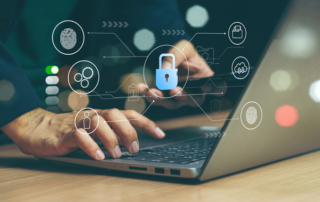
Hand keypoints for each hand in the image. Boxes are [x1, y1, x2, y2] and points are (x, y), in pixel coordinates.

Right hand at [1, 108, 164, 159]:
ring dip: (111, 139)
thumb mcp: (94, 132)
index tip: (160, 133)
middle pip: (115, 115)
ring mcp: (79, 123)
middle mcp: (93, 116)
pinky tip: (98, 157)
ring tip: (117, 155)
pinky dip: (91, 146)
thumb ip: (111, 134)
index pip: (128, 114)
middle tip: (134, 148)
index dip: (145, 122)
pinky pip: (80, 136)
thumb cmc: (70, 131)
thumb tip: (132, 145)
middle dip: (129, 131)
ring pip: (98, 122)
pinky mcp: (65, 133)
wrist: (38, 129)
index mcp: (102, 115)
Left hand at [138, 40, 214, 108]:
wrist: (174, 58)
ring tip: (152, 91)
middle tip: (174, 90)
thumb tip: (166, 70)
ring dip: (162, 99)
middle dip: (182, 96)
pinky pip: (158, 101)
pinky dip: (149, 95)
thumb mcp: (184, 49)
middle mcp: (196, 93)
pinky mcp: (166, 99)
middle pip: (193, 100)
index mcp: (207, 80)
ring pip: (173, 104)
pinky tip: (142, 87)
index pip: (218, 88)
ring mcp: (180, 98)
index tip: (207, 87)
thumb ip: (177, 56)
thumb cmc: (185, 54)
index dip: (215, 90)